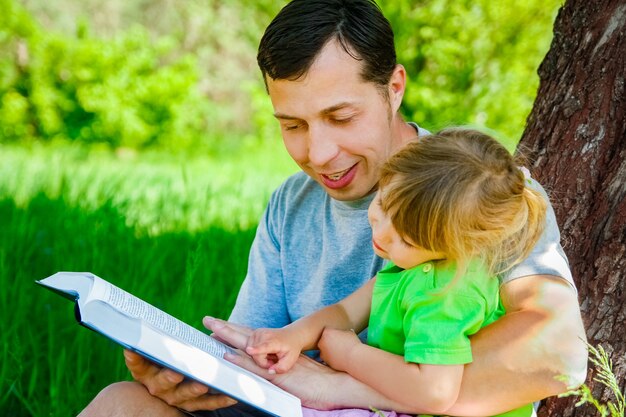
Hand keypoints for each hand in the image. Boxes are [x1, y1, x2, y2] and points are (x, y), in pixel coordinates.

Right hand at [123, 349, 236, 411]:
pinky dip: (220, 399)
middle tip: (176, 372)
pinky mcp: (195, 404)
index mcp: (148, 372)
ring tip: (204, 384)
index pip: (138, 365)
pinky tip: (231, 395)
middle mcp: (160, 387)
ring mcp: (177, 398)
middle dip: (169, 377)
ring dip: (194, 389)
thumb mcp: (166, 348)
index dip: (134, 358)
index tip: (132, 349)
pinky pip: (208, 403)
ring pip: (185, 396)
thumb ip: (164, 338)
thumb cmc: (172, 356)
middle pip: (162, 383)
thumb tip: (158, 317)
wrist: (179, 379)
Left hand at [204, 317, 335, 408]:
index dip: (234, 330)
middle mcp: (274, 353)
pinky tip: (229, 356)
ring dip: (230, 338)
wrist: (336, 383)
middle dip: (226, 328)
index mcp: (276, 351)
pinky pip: (255, 366)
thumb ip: (279, 365)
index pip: (251, 337)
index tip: (218, 325)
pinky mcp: (277, 375)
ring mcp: (274, 362)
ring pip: (248, 348)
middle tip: (207, 320)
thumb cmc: (317, 380)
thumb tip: (268, 364)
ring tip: (212, 332)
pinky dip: (242, 360)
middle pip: (246, 336)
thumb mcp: (294, 369)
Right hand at [245, 328, 301, 373]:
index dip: (256, 350)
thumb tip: (269, 371)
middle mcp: (264, 335)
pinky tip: (266, 350)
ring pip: (252, 354)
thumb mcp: (291, 360)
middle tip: (274, 359)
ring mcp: (258, 333)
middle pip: (256, 356)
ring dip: (261, 357)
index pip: (264, 346)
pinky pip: (251, 349)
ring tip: (271, 353)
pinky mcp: (254, 333)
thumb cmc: (291, 348)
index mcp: (274, 341)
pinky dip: (257, 352)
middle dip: (264, 362)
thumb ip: (281, 368)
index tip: (249, 350)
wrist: (291, 335)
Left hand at [318, 328, 360, 371]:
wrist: (354, 358)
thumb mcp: (348, 332)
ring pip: (325, 350)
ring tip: (341, 351)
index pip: (328, 331)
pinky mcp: (325, 361)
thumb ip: (342, 332)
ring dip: (330, 350)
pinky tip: (340, 357)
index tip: (340, 335)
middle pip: (324, 340)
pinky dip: (332, 358)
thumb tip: (342, 333)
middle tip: (340, 343)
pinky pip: (328, 358)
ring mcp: (322, 352)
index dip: (334, 333)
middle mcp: (321, 342)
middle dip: (330, 341)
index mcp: (326, 332)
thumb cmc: (352, 343)